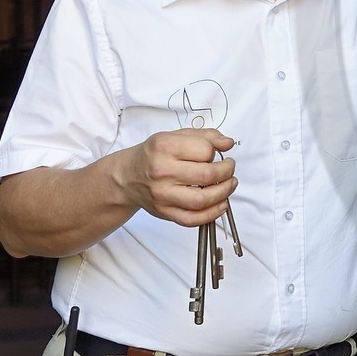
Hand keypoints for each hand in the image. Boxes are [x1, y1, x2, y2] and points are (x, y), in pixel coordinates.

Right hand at [117, 128, 236, 227]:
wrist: (127, 176)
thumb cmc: (154, 155)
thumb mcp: (176, 136)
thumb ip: (206, 136)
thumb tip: (228, 143)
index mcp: (165, 147)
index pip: (205, 150)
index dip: (217, 152)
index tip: (217, 154)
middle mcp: (162, 171)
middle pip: (207, 175)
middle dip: (227, 172)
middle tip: (229, 169)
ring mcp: (162, 194)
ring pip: (202, 200)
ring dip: (224, 193)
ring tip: (229, 184)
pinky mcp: (164, 212)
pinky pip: (192, 219)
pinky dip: (212, 214)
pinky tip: (221, 204)